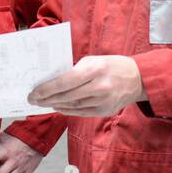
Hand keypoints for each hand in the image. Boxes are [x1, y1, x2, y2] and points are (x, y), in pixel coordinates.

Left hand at [27, 55, 144, 116]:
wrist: (137, 79)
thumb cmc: (111, 65)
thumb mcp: (93, 60)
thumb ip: (74, 70)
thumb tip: (53, 81)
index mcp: (95, 69)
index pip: (64, 82)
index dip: (46, 89)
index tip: (34, 92)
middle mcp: (99, 87)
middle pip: (66, 96)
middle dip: (46, 98)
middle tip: (33, 100)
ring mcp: (103, 101)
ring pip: (72, 105)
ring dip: (55, 104)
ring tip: (43, 103)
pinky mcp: (105, 111)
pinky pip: (81, 112)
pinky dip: (67, 110)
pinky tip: (58, 106)